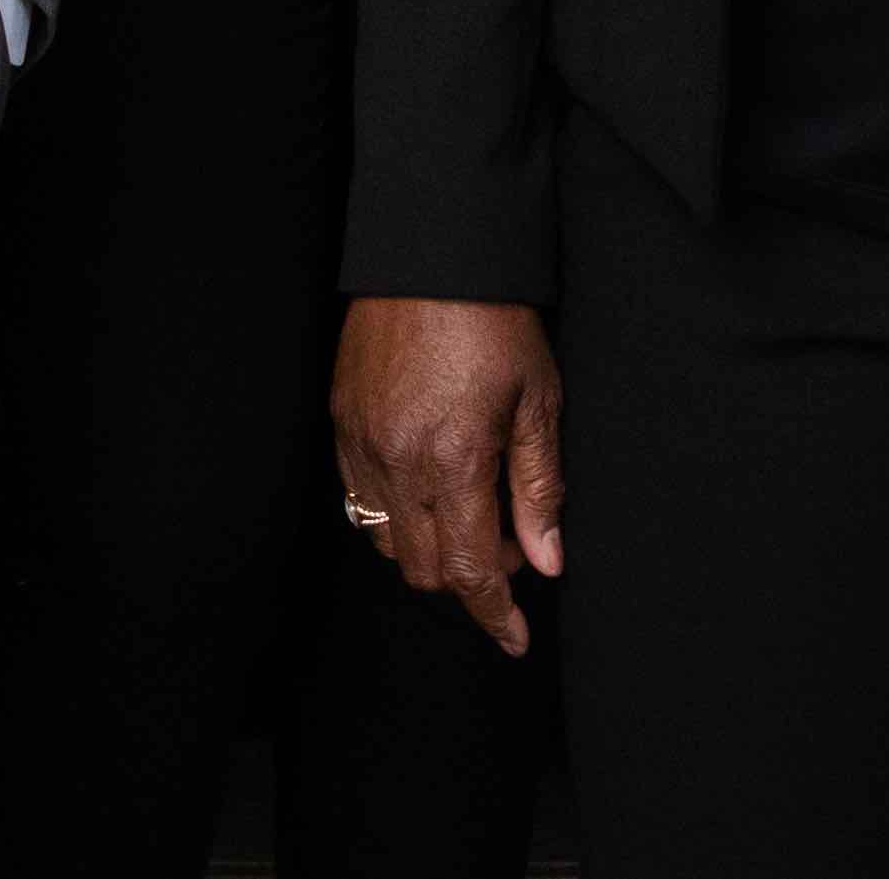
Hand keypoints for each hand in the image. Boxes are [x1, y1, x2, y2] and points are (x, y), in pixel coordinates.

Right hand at [331, 295, 564, 654]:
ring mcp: (361, 441)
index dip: (495, 616)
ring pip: (386, 541)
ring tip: (470, 512)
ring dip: (430, 549)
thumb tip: (547, 561)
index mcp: (455, 459)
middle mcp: (398, 460)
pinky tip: (427, 488)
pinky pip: (357, 497)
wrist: (430, 250)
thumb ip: (540, 487)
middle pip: (425, 569)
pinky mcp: (340, 419)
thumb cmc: (494, 320)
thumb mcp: (539, 400)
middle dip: (470, 579)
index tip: (516, 639)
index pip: (471, 570)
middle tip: (511, 543)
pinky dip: (393, 515)